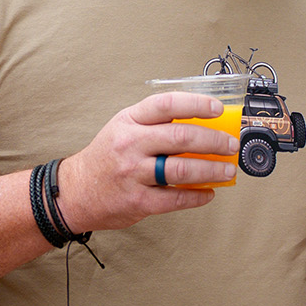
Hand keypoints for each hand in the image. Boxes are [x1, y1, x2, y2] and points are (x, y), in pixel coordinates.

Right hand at [51, 93, 240, 232]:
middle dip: (213, 141)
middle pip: (180, 138)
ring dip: (211, 170)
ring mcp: (133, 174)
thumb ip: (156, 125)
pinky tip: (208, 193)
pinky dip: (197, 196)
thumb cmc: (106, 158)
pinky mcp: (137, 201)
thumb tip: (202, 126)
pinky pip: (175, 199)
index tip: (218, 109)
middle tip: (230, 145)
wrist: (75, 191)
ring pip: (181, 170)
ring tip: (227, 170)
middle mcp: (130, 144)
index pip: (166, 105)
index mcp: (129, 121)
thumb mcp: (124, 129)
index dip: (196, 104)